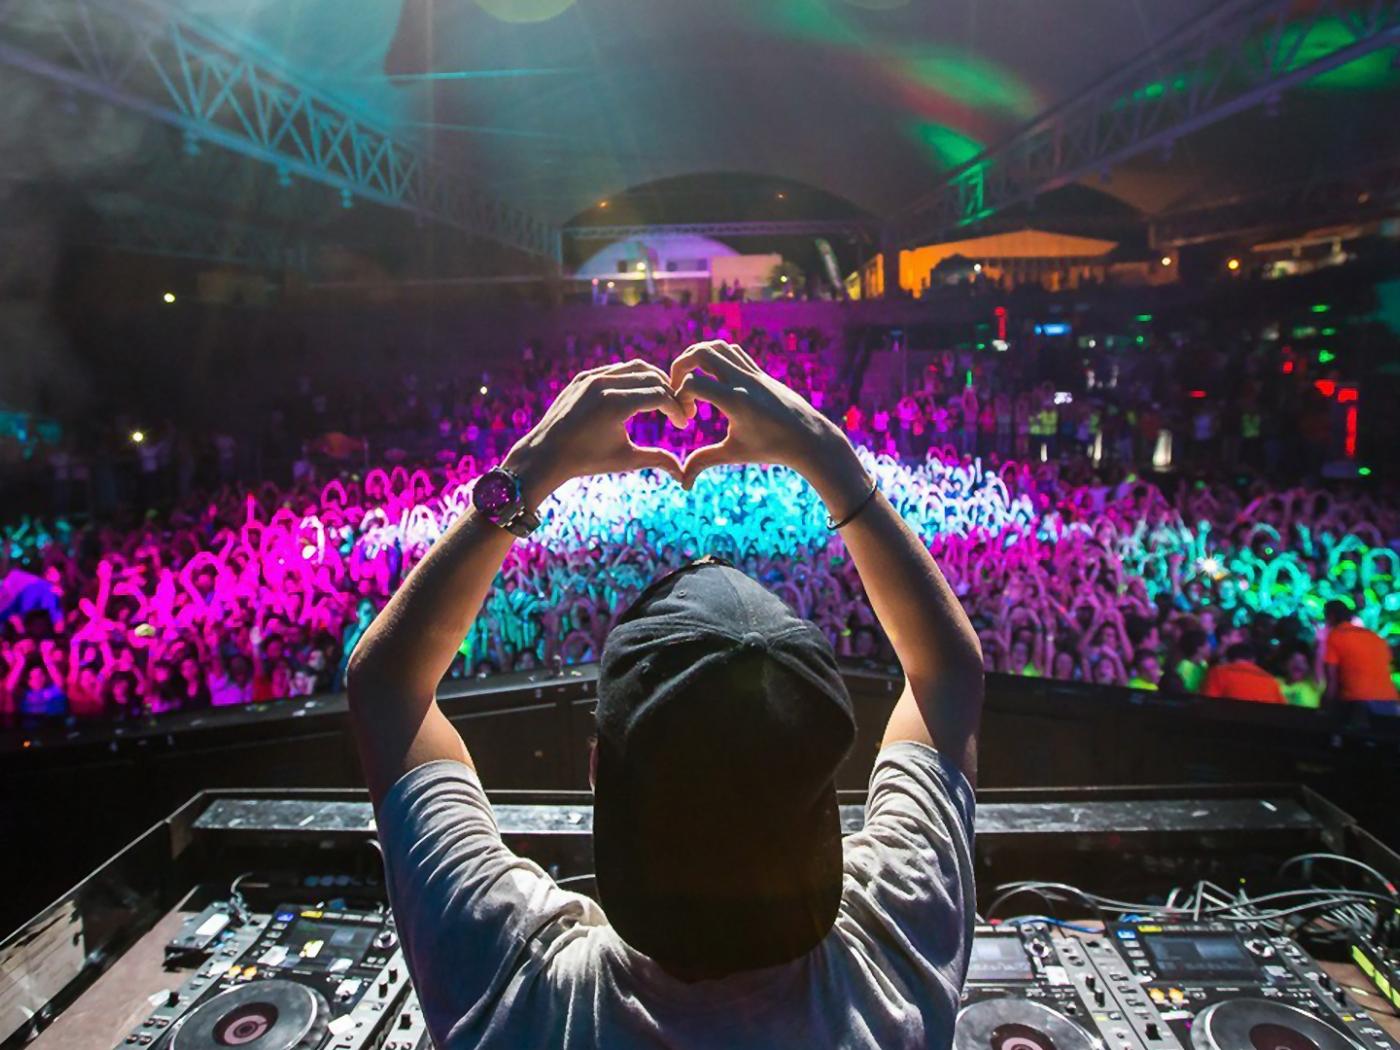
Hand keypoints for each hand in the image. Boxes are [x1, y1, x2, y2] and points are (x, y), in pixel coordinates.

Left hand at [504, 360, 684, 502]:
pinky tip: (640, 395)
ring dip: (653, 381)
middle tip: (678, 410)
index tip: (683, 424)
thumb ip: (657, 459)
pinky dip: (632, 379)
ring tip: (663, 400)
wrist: (545, 454)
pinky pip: (615, 370)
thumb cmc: (586, 460)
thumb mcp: (625, 459)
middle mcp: (603, 383)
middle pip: (651, 377)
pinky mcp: (583, 377)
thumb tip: (683, 474)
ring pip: (634, 368)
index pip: (660, 395)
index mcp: (615, 404)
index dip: (676, 409)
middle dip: (670, 392)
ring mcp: (591, 377)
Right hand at [668, 341, 857, 493]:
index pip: (693, 383)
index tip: (687, 418)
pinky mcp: (760, 373)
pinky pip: (733, 352)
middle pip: (701, 352)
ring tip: (693, 380)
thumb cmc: (772, 448)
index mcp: (735, 401)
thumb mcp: (735, 454)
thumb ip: (704, 461)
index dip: (679, 397)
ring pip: (718, 346)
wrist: (809, 438)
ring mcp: (753, 373)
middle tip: (678, 388)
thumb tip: (683, 484)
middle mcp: (743, 381)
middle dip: (680, 366)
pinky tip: (715, 380)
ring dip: (698, 357)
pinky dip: (716, 357)